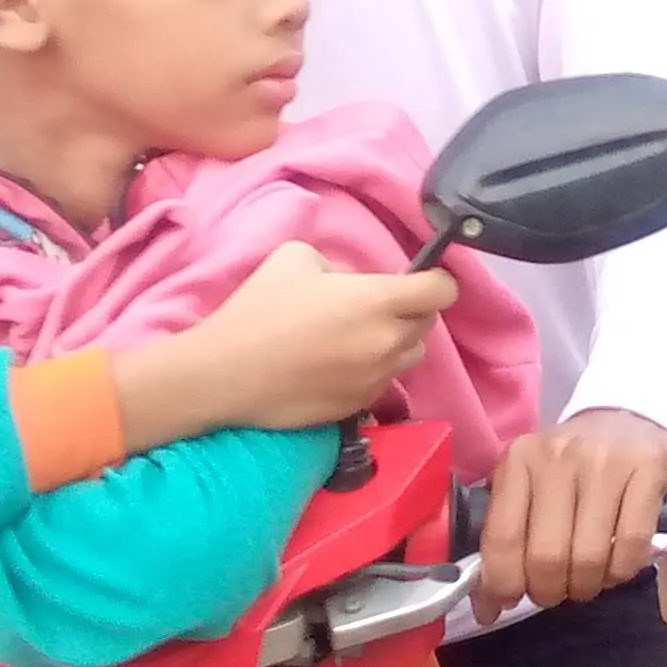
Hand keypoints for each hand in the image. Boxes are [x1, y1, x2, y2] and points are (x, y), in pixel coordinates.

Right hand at [122, 241, 455, 444]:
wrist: (224, 376)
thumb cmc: (260, 310)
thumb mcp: (297, 258)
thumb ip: (339, 264)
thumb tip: (352, 282)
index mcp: (379, 302)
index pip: (442, 291)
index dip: (438, 280)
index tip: (422, 276)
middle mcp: (387, 344)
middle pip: (427, 325)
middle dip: (413, 311)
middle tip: (380, 304)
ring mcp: (374, 380)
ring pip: (409, 357)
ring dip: (396, 342)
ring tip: (360, 335)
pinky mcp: (356, 408)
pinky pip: (382, 382)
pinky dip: (373, 370)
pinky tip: (339, 363)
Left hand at [477, 408, 666, 609]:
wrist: (631, 420)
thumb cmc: (572, 465)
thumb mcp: (529, 483)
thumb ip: (506, 533)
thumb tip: (486, 606)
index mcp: (520, 459)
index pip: (502, 538)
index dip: (502, 584)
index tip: (507, 601)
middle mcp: (559, 455)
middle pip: (547, 557)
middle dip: (549, 591)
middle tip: (556, 591)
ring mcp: (606, 460)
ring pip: (589, 557)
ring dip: (587, 586)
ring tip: (587, 580)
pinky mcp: (649, 467)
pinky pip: (632, 544)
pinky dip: (622, 570)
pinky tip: (617, 565)